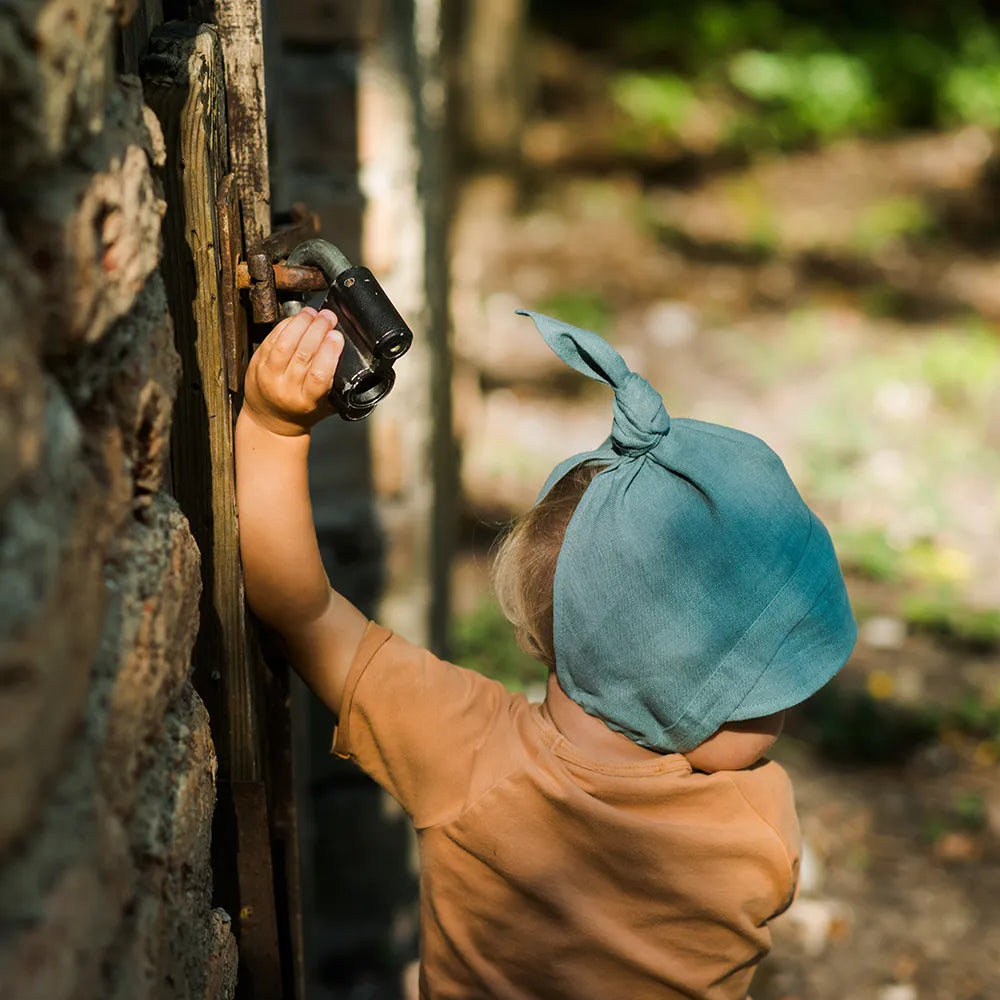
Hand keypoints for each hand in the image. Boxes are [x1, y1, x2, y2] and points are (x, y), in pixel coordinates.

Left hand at [242, 307, 344, 435]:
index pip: (319, 375)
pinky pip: (272, 339)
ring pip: (285, 343)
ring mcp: (269, 376)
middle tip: (329, 318)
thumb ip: (339, 384)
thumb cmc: (302, 412)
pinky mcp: (258, 364)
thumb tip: (356, 355)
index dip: (329, 352)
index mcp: (307, 401)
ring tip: (313, 314)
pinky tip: (298, 319)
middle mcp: (286, 389)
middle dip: (318, 330)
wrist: (270, 422)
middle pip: (303, 354)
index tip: (338, 336)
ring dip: (301, 324)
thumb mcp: (326, 405)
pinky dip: (286, 325)